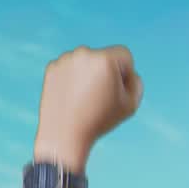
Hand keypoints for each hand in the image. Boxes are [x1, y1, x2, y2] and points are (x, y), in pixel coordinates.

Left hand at [33, 45, 143, 170]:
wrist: (64, 134)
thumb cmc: (100, 120)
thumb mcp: (131, 105)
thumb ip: (136, 83)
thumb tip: (128, 72)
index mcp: (105, 60)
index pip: (125, 55)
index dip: (126, 75)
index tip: (117, 92)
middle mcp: (84, 53)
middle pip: (105, 57)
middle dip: (106, 73)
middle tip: (100, 97)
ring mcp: (66, 59)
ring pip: (87, 61)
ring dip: (90, 74)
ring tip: (85, 98)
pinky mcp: (52, 67)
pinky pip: (70, 67)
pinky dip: (73, 78)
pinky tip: (72, 97)